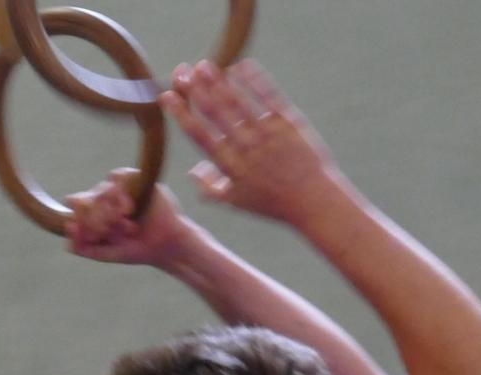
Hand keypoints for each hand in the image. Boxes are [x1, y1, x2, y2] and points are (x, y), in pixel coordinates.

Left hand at [64, 171, 191, 267]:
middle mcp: (104, 196)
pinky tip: (128, 211)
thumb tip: (67, 234)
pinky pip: (118, 179)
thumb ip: (84, 248)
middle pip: (86, 199)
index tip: (95, 234)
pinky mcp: (136, 178)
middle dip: (95, 219)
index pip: (75, 205)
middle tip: (109, 230)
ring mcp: (119, 187)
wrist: (166, 247)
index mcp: (94, 211)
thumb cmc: (138, 249)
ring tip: (124, 225)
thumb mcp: (107, 253)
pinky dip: (120, 197)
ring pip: (100, 190)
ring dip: (108, 211)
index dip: (80, 219)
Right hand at [159, 59, 340, 225]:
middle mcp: (246, 148)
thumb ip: (209, 189)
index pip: (199, 135)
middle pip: (215, 113)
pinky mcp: (288, 124)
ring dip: (219, 81)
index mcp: (230, 166)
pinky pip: (268, 97)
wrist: (314, 201)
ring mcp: (267, 134)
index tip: (166, 96)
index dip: (181, 113)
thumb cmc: (273, 203)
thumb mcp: (237, 203)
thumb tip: (192, 170)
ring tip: (205, 65)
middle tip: (183, 71)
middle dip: (196, 90)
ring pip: (238, 102)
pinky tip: (240, 66)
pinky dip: (253, 80)